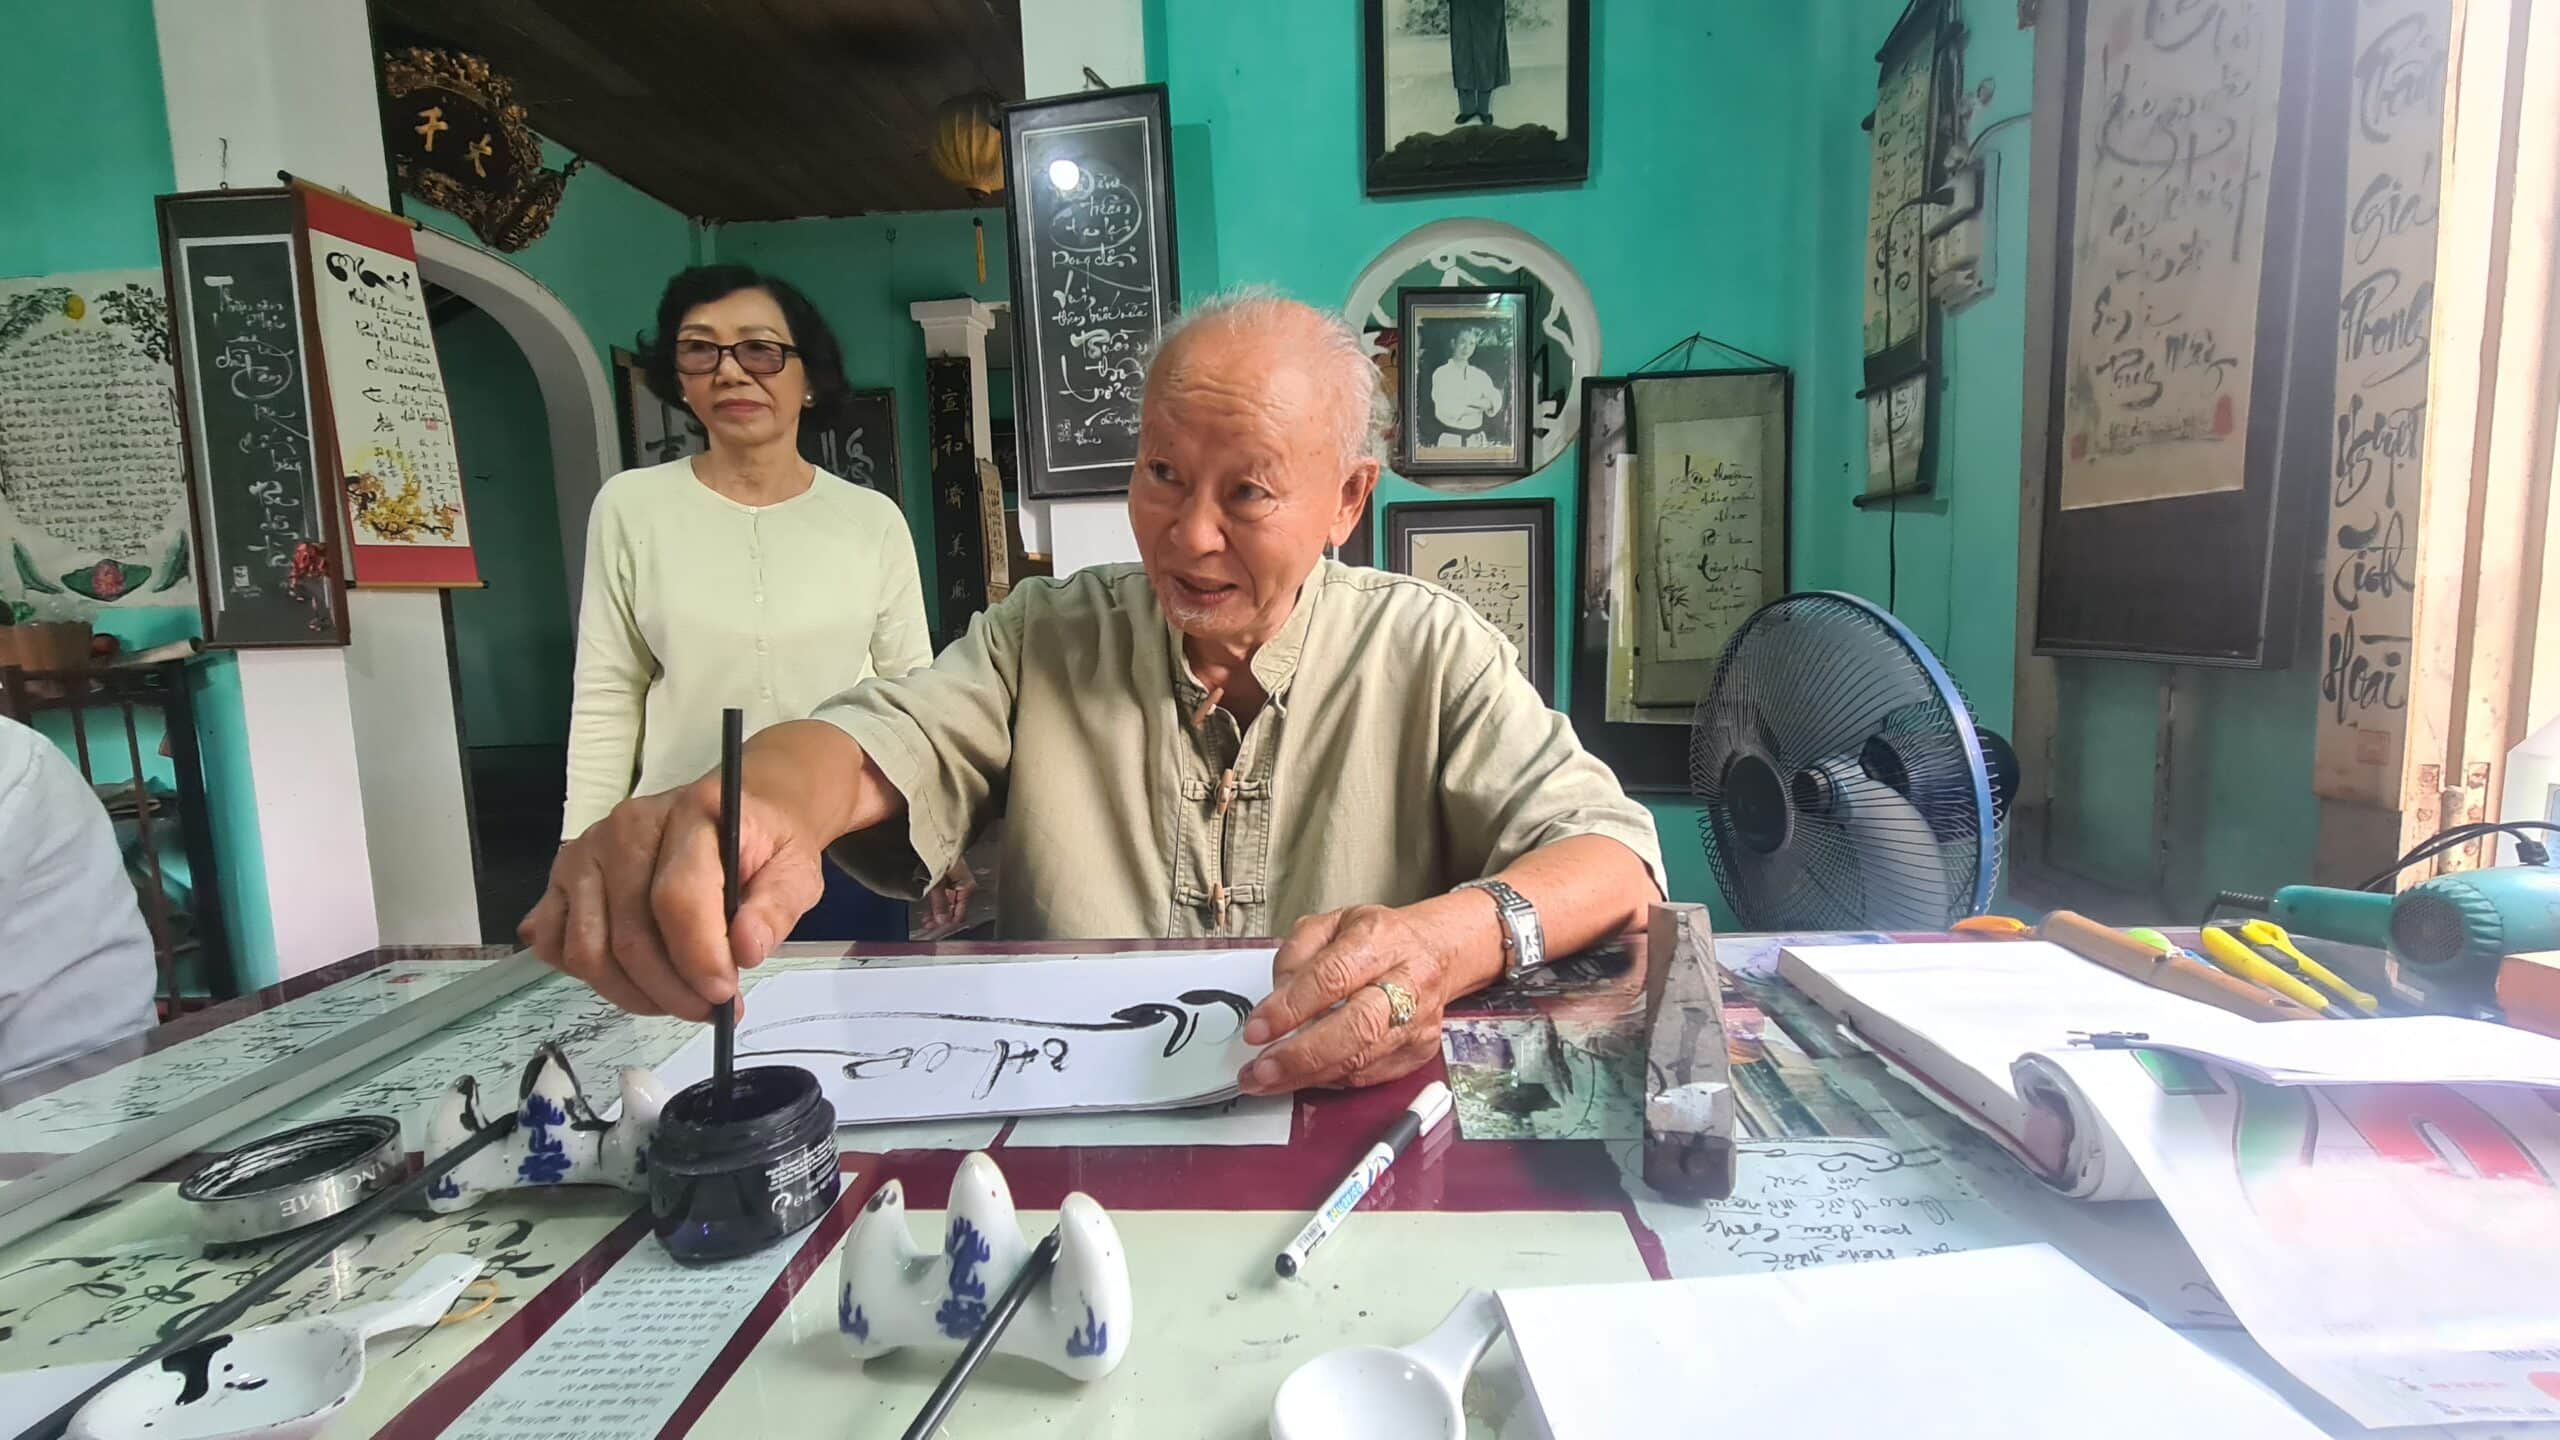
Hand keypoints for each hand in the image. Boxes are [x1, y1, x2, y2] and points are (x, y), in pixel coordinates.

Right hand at [520, 776, 826, 1019]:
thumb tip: (745, 949)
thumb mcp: (796, 868)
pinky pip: (554, 943)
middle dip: (671, 990)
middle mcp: (625, 829)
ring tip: (677, 999)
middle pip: (629, 935)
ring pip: (588, 950)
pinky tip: (633, 977)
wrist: (738, 809)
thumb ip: (775, 907)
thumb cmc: (764, 841)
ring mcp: (586, 853)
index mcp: (690, 815)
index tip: (724, 996)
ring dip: (633, 993)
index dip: (698, 958)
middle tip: (708, 1009)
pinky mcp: (562, 878)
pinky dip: (588, 975)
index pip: (677, 897)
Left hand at [922, 856, 977, 932]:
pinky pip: (944, 896)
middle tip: (928, 925)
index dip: (948, 923)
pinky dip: (936, 904)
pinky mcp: (947, 878)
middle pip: (954, 909)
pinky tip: (928, 909)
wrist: (935, 838)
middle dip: (941, 919)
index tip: (937, 929)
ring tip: (926, 919)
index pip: (961, 912)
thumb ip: (940, 903)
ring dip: (937, 913)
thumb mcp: (938, 882)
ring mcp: (955, 882)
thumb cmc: (940, 854)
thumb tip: (942, 921)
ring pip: (948, 904)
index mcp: (966, 885)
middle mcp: (963, 885)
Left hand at [1234, 900, 1492, 1094]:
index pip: (1332, 978)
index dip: (1291, 1007)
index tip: (1256, 1029)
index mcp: (1380, 941)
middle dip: (1302, 1055)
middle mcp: (1406, 983)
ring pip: (1361, 1060)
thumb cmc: (1379, 939)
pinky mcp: (1419, 1051)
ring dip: (1307, 1076)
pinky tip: (1302, 1078)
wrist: (1437, 952)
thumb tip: (1276, 999)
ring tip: (1266, 1080)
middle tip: (1260, 1069)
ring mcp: (1417, 1022)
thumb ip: (1297, 953)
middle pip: (1356, 1028)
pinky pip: (1369, 1076)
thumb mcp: (1332, 923)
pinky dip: (1331, 1080)